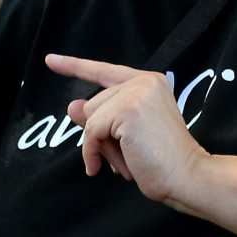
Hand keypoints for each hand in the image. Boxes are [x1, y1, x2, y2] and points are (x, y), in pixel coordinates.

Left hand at [45, 54, 206, 205]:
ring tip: (128, 159)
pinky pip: (92, 131)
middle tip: (129, 154)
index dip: (74, 66)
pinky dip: (92, 152)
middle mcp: (143, 81)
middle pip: (93, 104)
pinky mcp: (128, 109)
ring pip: (90, 118)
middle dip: (102, 135)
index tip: (50, 60)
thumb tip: (71, 105)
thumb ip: (99, 119)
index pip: (104, 71)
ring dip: (101, 146)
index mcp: (149, 83)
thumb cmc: (160, 161)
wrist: (186, 176)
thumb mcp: (124, 137)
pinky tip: (103, 167)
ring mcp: (136, 92)